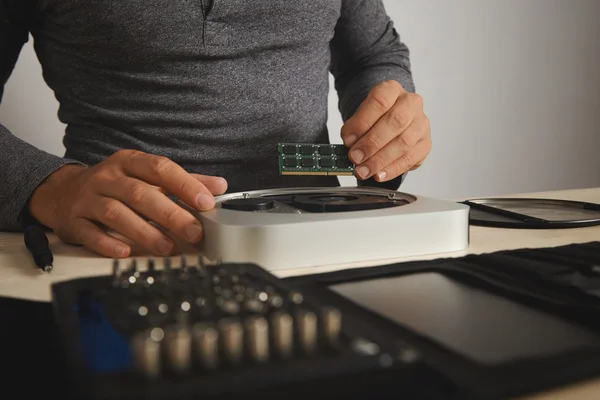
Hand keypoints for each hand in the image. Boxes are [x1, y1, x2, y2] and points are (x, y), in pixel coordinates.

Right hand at [29, 150, 227, 257]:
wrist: (62, 192)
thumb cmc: (114, 184)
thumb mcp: (146, 176)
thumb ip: (183, 182)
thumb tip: (219, 186)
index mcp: (129, 162)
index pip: (160, 168)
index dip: (184, 185)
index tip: (206, 202)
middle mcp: (108, 177)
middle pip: (140, 194)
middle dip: (170, 214)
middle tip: (194, 231)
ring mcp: (88, 199)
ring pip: (117, 214)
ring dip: (144, 232)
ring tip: (168, 247)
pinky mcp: (74, 221)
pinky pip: (90, 233)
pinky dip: (108, 244)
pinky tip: (125, 252)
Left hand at [341, 80, 430, 181]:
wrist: (390, 120)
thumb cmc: (374, 118)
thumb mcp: (360, 116)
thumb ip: (354, 127)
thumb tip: (351, 143)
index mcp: (392, 90)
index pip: (379, 102)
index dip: (362, 122)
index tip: (348, 140)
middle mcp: (411, 103)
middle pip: (395, 122)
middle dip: (372, 143)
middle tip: (355, 158)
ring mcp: (421, 123)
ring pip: (404, 142)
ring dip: (381, 160)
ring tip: (364, 170)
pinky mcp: (425, 143)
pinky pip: (411, 158)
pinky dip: (393, 169)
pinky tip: (379, 175)